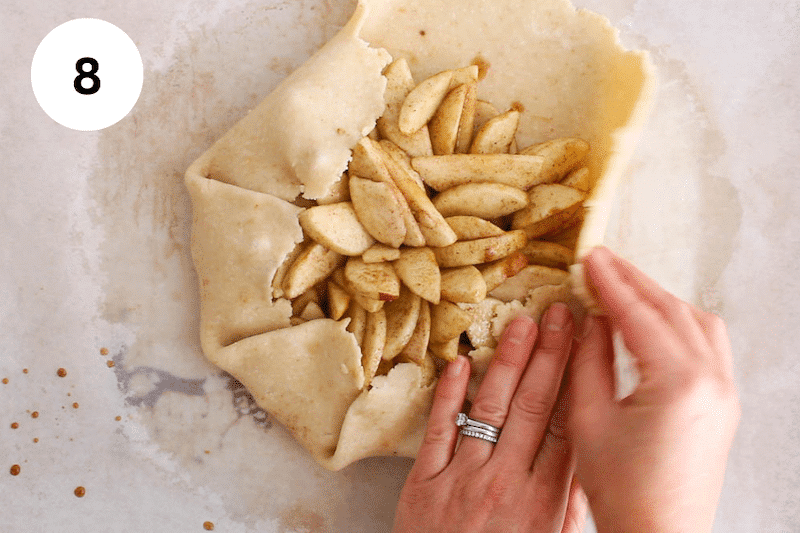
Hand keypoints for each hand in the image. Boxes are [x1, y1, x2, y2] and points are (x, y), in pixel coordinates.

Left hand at [392, 305, 587, 532]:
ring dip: (507, 363)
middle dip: (549, 356)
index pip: (565, 428)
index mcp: (542, 503)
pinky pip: (439, 430)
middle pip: (532, 407)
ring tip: (521, 325)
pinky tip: (461, 362)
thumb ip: (566, 508)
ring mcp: (461, 480)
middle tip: (559, 315)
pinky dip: (449, 395)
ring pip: (490, 410)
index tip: (588, 346)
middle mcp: (504, 484)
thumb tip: (584, 466)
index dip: (577, 381)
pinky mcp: (423, 483)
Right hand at [568, 247, 740, 532]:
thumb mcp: (589, 418)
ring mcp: (725, 392)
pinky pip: (707, 345)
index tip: (589, 258)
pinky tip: (653, 321)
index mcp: (678, 382)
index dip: (609, 282)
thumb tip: (589, 317)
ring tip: (624, 287)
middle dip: (634, 282)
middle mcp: (713, 380)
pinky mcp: (724, 404)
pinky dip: (678, 323)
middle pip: (671, 310)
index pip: (639, 314)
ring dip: (659, 299)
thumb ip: (589, 358)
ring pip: (695, 322)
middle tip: (601, 262)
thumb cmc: (622, 490)